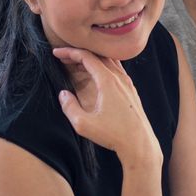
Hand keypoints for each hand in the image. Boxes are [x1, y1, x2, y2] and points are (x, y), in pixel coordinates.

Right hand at [53, 47, 160, 164]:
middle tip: (63, 57)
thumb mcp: (83, 124)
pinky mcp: (131, 91)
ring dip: (92, 59)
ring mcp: (128, 83)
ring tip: (76, 64)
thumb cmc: (113, 135)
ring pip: (108, 61)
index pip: (87, 57)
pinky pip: (116, 70)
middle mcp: (120, 78)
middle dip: (79, 53)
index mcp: (108, 81)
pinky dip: (102, 66)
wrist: (140, 143)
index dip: (69, 52)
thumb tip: (63, 94)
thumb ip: (69, 107)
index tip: (56, 53)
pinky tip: (95, 74)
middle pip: (98, 56)